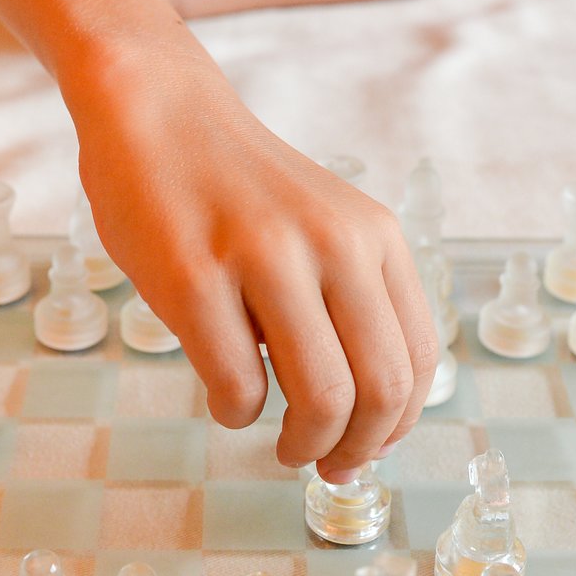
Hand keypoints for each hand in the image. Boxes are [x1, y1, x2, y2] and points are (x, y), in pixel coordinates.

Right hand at [67, 27, 437, 479]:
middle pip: (381, 389)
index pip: (417, 358)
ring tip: (281, 441)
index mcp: (374, 235)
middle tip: (325, 464)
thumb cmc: (236, 189)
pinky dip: (236, 412)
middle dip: (357, 449)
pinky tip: (225, 393)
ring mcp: (264, 257)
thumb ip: (353, 299)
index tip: (366, 448)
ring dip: (303, 444)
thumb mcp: (325, 226)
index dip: (398, 425)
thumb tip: (370, 417)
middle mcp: (333, 242)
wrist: (157, 111)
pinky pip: (238, 386)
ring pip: (322, 398)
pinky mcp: (195, 277)